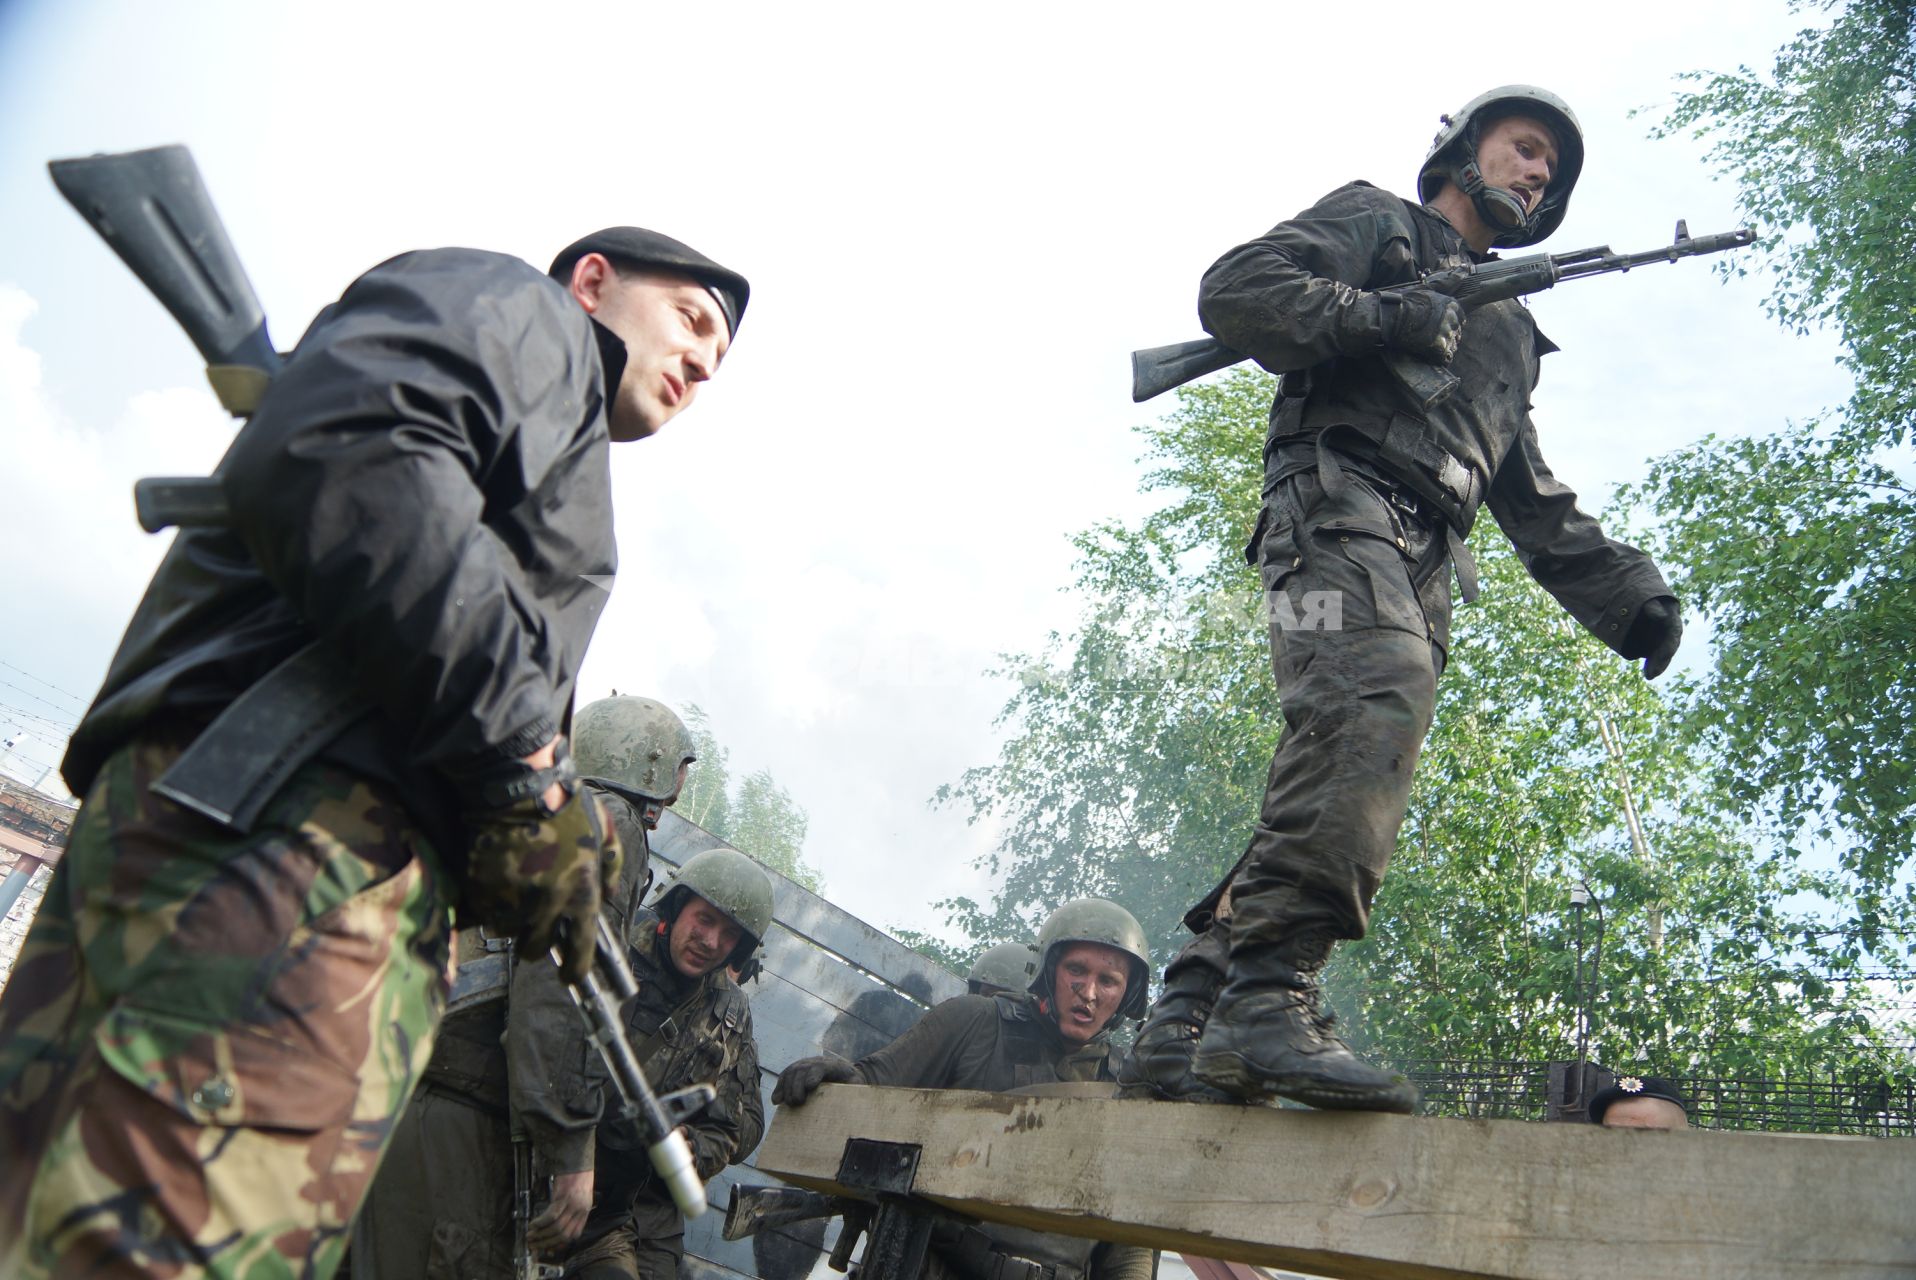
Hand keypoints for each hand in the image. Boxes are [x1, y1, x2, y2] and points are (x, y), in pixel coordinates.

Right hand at [466, 784, 621, 981]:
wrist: (518, 789)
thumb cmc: (565, 808)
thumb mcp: (604, 833)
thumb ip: (611, 866)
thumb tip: (610, 894)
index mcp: (581, 894)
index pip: (580, 950)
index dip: (575, 970)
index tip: (570, 978)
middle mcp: (547, 905)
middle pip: (536, 950)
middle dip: (536, 943)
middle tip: (534, 926)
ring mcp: (512, 901)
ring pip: (507, 934)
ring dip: (511, 923)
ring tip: (515, 897)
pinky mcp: (483, 892)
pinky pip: (485, 914)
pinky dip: (490, 906)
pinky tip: (498, 883)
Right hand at [526, 1167, 594, 1253]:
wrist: (579, 1158)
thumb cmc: (578, 1175)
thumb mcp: (580, 1195)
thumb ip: (572, 1210)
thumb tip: (557, 1224)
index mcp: (585, 1210)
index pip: (574, 1235)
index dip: (560, 1244)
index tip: (549, 1248)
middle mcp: (580, 1209)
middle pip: (563, 1234)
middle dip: (547, 1242)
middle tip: (534, 1245)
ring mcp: (573, 1204)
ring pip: (556, 1227)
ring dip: (541, 1235)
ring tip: (530, 1236)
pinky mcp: (564, 1196)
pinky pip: (551, 1215)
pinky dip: (541, 1222)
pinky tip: (533, 1224)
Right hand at [771, 1055, 856, 1106]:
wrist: (847, 1074)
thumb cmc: (853, 1084)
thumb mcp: (857, 1087)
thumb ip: (855, 1091)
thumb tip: (851, 1101)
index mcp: (834, 1065)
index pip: (821, 1066)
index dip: (814, 1075)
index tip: (809, 1087)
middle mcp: (817, 1062)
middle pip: (803, 1069)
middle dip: (797, 1085)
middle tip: (797, 1102)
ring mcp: (806, 1064)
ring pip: (792, 1071)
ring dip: (787, 1087)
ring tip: (787, 1103)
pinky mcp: (797, 1070)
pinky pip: (785, 1076)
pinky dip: (780, 1087)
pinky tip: (776, 1100)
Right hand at [1384, 287, 1466, 364]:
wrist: (1386, 317)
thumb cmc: (1402, 302)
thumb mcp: (1426, 288)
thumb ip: (1447, 281)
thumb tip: (1465, 270)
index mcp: (1451, 304)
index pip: (1460, 319)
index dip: (1448, 324)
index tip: (1435, 327)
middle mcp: (1452, 317)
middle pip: (1456, 333)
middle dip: (1445, 337)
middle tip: (1427, 337)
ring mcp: (1446, 333)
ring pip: (1452, 347)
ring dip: (1441, 348)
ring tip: (1425, 345)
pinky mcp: (1438, 347)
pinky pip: (1445, 358)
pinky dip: (1437, 358)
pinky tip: (1426, 354)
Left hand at [1623, 595, 1682, 678]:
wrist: (1636, 600)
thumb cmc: (1643, 598)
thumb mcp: (1647, 599)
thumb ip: (1653, 606)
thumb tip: (1660, 615)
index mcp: (1672, 620)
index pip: (1674, 634)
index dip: (1669, 646)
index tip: (1665, 655)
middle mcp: (1669, 632)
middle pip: (1668, 648)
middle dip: (1662, 661)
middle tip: (1654, 673)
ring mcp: (1661, 639)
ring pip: (1662, 655)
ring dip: (1657, 666)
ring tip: (1649, 676)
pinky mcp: (1653, 645)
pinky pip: (1655, 657)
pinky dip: (1652, 666)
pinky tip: (1648, 675)